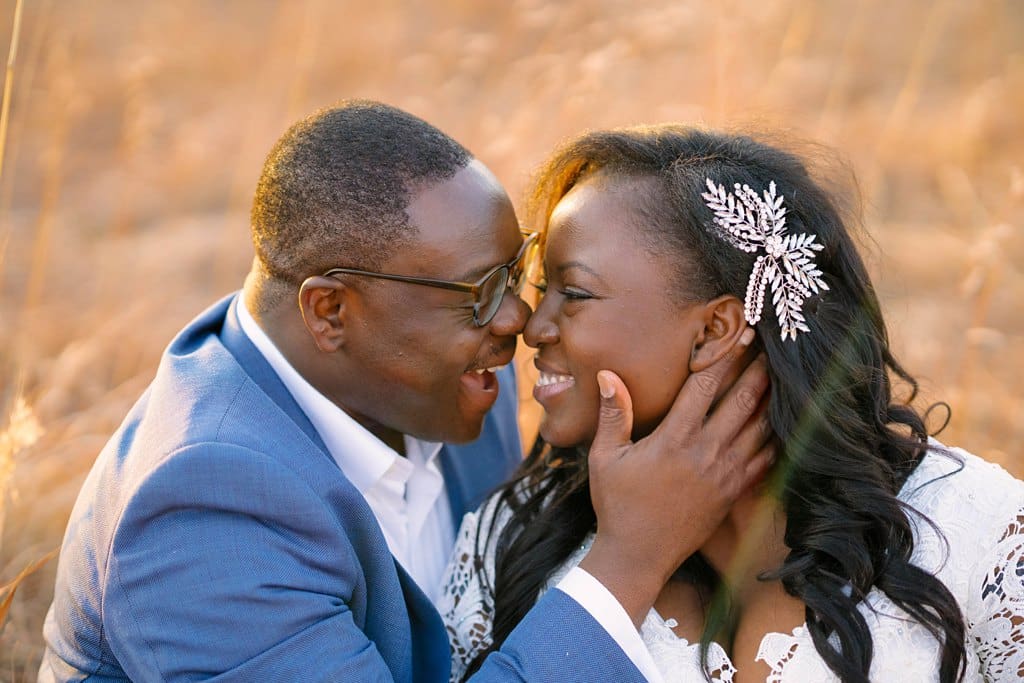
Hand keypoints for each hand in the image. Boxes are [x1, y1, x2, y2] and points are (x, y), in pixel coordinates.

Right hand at [578, 333, 772, 626]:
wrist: (638, 556)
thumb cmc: (617, 505)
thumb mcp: (605, 458)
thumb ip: (614, 415)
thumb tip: (608, 374)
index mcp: (674, 439)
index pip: (705, 387)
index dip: (726, 356)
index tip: (741, 334)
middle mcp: (705, 452)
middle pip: (742, 401)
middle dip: (759, 370)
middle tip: (773, 346)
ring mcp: (724, 474)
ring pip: (759, 428)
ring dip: (772, 400)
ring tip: (785, 376)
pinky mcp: (732, 493)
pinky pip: (765, 461)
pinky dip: (777, 439)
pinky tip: (786, 424)